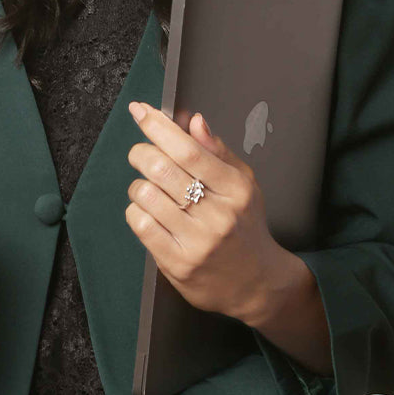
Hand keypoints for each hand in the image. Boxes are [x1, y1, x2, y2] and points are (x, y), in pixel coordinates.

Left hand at [125, 102, 291, 325]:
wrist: (257, 283)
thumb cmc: (245, 226)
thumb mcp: (243, 184)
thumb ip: (216, 151)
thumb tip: (194, 120)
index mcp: (235, 189)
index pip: (188, 150)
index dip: (158, 126)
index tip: (140, 111)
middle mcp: (217, 215)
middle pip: (162, 169)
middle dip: (141, 153)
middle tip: (141, 153)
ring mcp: (197, 242)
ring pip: (145, 195)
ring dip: (138, 184)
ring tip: (150, 188)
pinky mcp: (178, 264)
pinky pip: (141, 224)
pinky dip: (136, 210)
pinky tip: (148, 211)